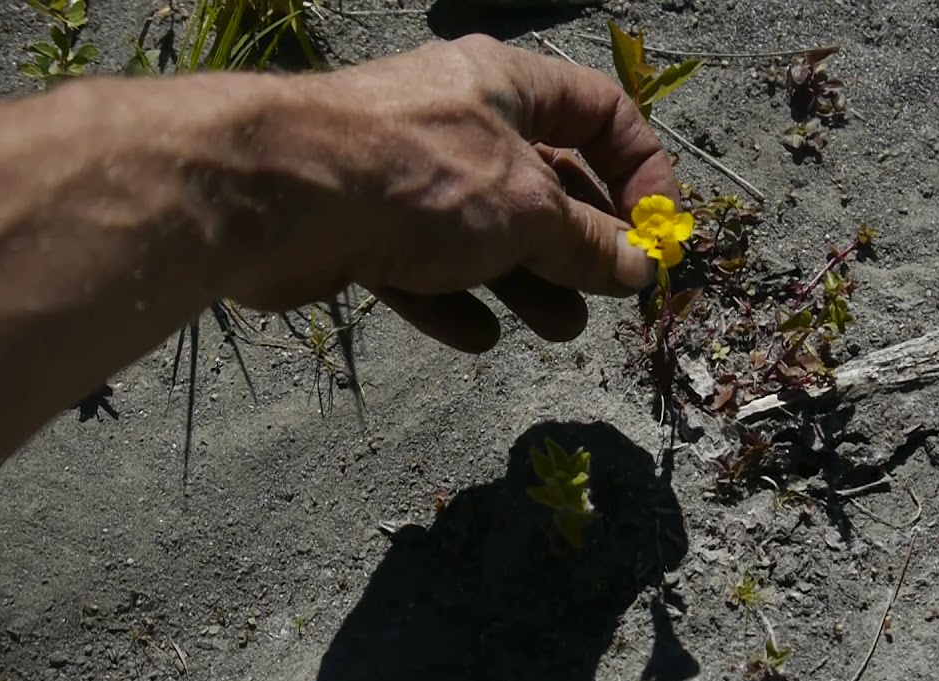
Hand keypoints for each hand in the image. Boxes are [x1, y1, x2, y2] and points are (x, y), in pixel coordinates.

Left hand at [231, 34, 675, 352]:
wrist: (280, 195)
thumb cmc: (423, 175)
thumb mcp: (530, 211)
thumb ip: (588, 244)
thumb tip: (638, 268)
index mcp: (509, 88)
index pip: (603, 113)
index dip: (642, 170)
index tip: (657, 231)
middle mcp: (461, 122)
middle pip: (545, 183)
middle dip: (581, 244)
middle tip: (608, 294)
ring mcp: (409, 175)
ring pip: (486, 232)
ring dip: (526, 283)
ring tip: (557, 329)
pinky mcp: (364, 226)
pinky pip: (424, 265)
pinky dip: (454, 300)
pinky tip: (476, 335)